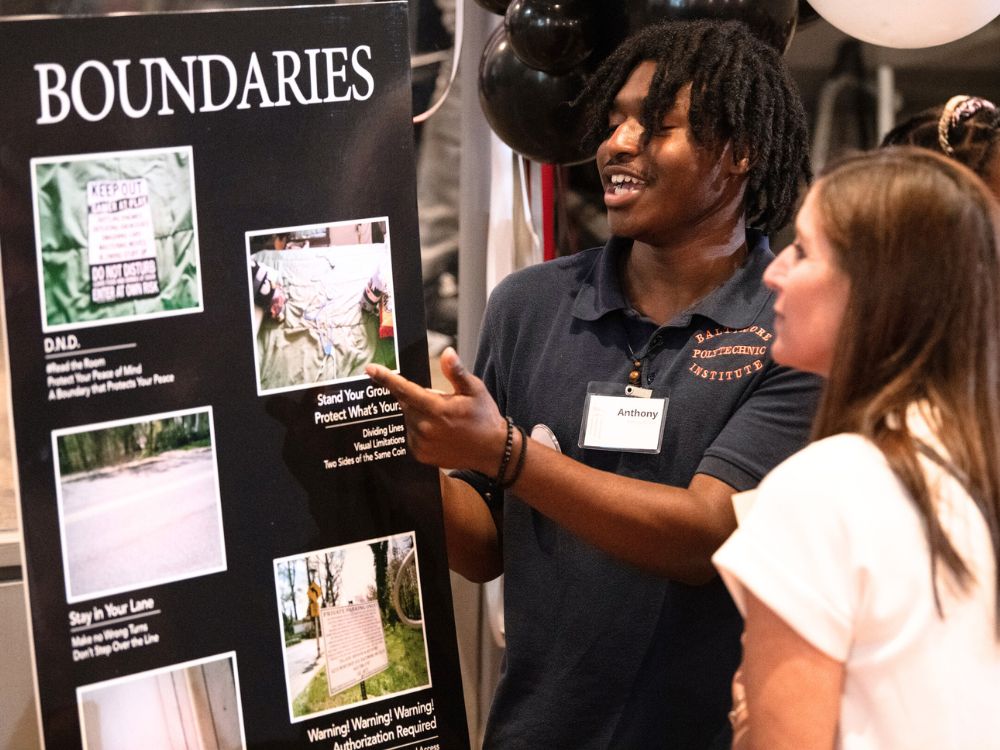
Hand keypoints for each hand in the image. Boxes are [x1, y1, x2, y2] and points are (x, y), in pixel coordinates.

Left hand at [365, 347, 507, 474]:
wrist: (491, 451)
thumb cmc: (484, 417)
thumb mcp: (475, 390)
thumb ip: (457, 372)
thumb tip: (447, 352)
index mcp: (437, 409)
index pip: (405, 390)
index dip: (386, 378)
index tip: (370, 368)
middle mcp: (425, 428)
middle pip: (406, 404)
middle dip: (417, 398)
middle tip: (440, 401)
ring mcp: (421, 444)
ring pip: (409, 420)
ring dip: (418, 414)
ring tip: (444, 420)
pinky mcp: (421, 455)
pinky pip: (412, 435)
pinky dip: (419, 429)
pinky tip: (439, 431)